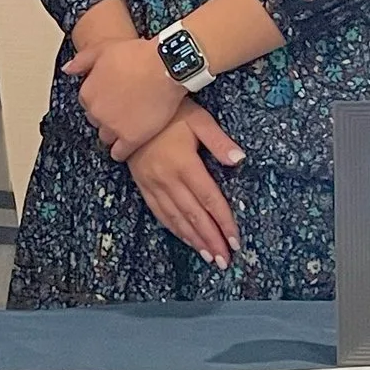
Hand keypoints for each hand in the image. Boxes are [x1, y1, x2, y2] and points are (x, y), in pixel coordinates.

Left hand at [70, 30, 187, 160]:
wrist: (164, 66)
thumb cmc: (137, 55)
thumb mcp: (103, 49)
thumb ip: (82, 60)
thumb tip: (67, 69)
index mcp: (88, 93)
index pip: (88, 104)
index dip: (102, 100)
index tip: (112, 97)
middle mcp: (96, 112)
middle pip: (97, 121)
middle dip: (107, 116)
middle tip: (123, 109)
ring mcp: (113, 127)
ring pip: (107, 137)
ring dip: (115, 132)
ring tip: (129, 125)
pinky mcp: (131, 138)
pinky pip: (119, 153)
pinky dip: (122, 151)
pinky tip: (129, 144)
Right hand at [128, 108, 244, 269]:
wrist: (129, 110)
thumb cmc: (170, 112)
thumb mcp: (198, 119)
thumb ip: (218, 141)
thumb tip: (239, 159)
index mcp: (184, 164)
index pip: (209, 199)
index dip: (223, 222)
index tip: (235, 240)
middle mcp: (168, 179)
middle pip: (194, 216)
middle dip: (211, 240)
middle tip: (224, 260)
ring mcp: (153, 184)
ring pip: (176, 219)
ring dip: (194, 240)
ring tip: (209, 257)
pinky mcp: (143, 185)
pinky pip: (159, 212)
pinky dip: (174, 229)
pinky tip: (185, 239)